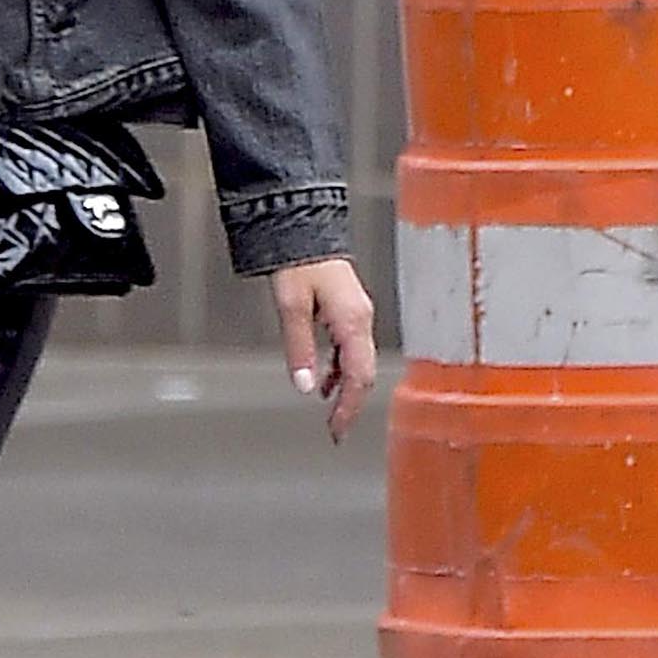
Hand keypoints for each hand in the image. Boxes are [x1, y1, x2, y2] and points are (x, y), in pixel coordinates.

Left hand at [270, 257, 376, 443]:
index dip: (349, 407)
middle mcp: (362, 320)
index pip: (359, 377)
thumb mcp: (292, 306)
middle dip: (352, 404)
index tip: (337, 430)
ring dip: (346, 389)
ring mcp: (358, 316)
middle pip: (365, 374)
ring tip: (330, 411)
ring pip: (360, 364)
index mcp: (354, 322)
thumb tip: (303, 384)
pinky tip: (325, 380)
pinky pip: (352, 350)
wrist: (304, 228)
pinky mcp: (350, 311)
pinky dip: (340, 370)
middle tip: (336, 429)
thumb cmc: (300, 261)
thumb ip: (299, 347)